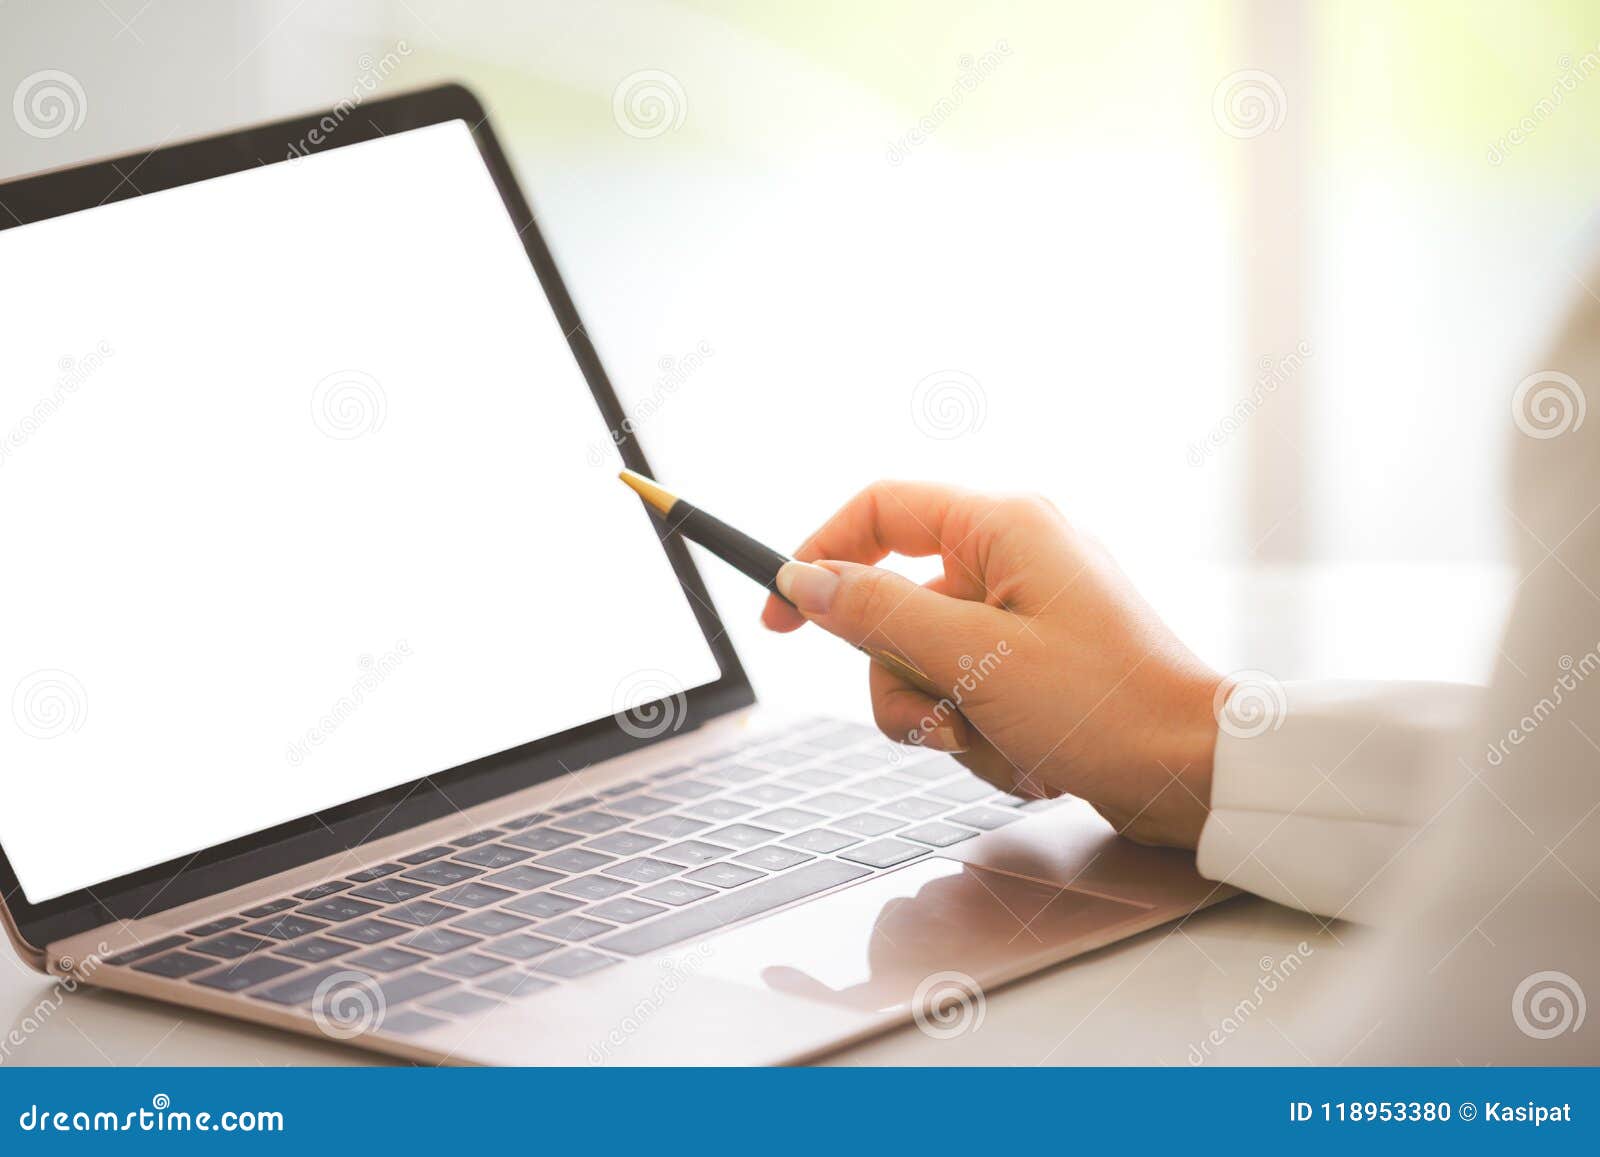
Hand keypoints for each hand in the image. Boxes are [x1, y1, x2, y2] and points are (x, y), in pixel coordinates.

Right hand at [761, 481, 1223, 848]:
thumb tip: (805, 581)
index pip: (880, 511)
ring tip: (1002, 744)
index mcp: (1004, 527)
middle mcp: (1014, 559)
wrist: (1196, 774)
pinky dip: (983, 737)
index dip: (820, 557)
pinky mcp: (1036, 665)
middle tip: (943, 718)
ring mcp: (1026, 614)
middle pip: (895, 607)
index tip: (781, 617)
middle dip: (906, 681)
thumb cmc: (1106, 707)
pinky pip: (967, 695)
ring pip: (925, 664)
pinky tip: (1030, 758)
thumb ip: (878, 614)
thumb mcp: (974, 659)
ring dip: (947, 721)